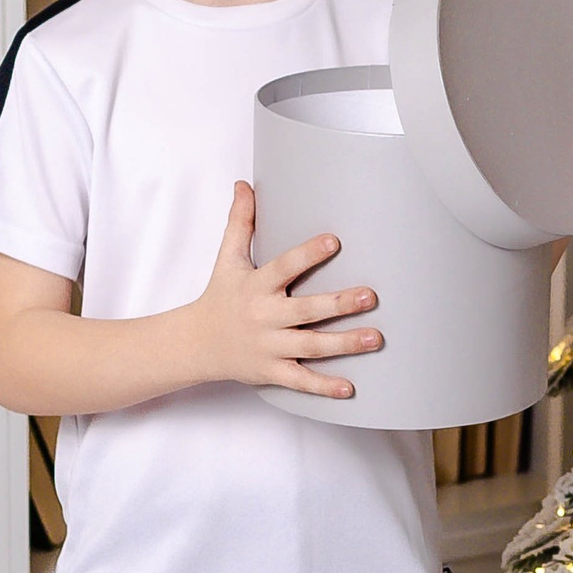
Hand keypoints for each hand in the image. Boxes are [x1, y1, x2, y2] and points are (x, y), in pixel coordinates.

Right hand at [189, 181, 382, 398]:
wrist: (195, 344)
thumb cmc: (219, 296)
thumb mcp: (227, 258)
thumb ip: (240, 222)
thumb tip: (244, 184)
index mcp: (256, 286)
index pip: (283, 267)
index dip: (307, 255)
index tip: (334, 241)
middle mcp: (264, 317)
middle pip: (305, 310)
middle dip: (338, 303)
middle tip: (371, 296)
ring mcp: (269, 347)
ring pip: (311, 346)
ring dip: (345, 344)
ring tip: (376, 338)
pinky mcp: (272, 372)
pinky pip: (300, 380)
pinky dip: (324, 387)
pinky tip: (350, 388)